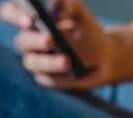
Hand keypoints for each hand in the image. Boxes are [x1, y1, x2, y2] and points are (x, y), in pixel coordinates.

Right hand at [0, 0, 117, 88]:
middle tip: (50, 39)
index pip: (10, 13)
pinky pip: (49, 80)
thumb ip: (66, 5)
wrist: (106, 57)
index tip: (32, 18)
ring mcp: (36, 61)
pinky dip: (61, 77)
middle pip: (22, 41)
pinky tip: (73, 74)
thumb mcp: (79, 12)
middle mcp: (28, 40)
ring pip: (32, 63)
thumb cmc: (87, 30)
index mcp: (29, 19)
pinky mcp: (47, 79)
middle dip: (36, 40)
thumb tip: (54, 9)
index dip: (16, 16)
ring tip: (67, 61)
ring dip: (49, 62)